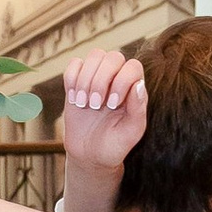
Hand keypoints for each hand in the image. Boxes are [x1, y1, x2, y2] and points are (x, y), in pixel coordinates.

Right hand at [61, 48, 146, 178]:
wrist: (90, 155)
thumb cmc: (115, 144)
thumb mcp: (131, 132)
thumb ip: (138, 109)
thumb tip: (138, 84)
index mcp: (134, 88)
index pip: (133, 66)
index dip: (121, 81)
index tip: (113, 104)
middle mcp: (118, 78)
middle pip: (112, 57)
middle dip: (101, 80)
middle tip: (96, 105)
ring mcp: (97, 77)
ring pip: (94, 56)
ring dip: (86, 79)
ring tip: (84, 103)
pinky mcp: (78, 82)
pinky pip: (74, 65)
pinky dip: (72, 79)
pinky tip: (75, 99)